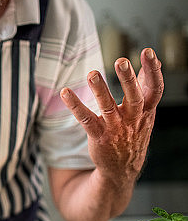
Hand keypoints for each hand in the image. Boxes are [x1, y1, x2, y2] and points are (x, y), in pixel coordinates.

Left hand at [60, 48, 163, 183]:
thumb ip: (147, 85)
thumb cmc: (134, 131)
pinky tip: (65, 92)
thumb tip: (154, 59)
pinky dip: (75, 105)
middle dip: (128, 79)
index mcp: (147, 111)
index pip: (155, 89)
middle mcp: (133, 119)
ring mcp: (115, 128)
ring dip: (100, 90)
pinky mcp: (98, 136)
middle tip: (121, 61)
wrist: (123, 168)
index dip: (153, 71)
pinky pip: (85, 119)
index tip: (148, 52)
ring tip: (92, 73)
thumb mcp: (146, 110)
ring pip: (108, 107)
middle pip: (134, 97)